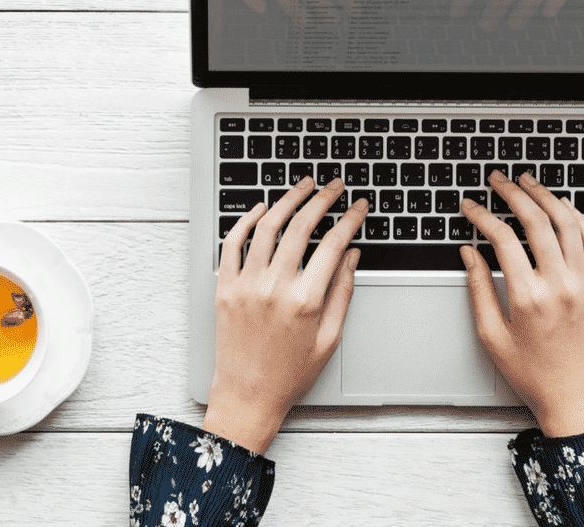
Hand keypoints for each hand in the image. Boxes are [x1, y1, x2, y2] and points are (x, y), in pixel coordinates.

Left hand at [203, 176, 368, 452]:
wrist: (246, 398)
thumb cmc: (290, 374)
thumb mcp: (330, 337)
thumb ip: (342, 291)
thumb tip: (351, 254)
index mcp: (305, 300)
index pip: (333, 244)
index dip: (350, 219)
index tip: (358, 206)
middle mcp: (274, 287)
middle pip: (301, 226)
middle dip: (322, 198)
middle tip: (334, 186)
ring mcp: (246, 285)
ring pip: (267, 226)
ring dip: (288, 200)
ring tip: (303, 185)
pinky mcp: (225, 288)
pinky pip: (232, 243)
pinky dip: (245, 220)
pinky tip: (261, 208)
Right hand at [459, 170, 583, 437]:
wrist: (574, 397)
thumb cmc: (531, 372)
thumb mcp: (491, 335)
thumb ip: (477, 288)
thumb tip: (469, 252)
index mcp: (527, 296)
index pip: (501, 238)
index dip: (482, 215)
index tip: (470, 206)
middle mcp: (558, 284)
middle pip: (535, 221)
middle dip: (512, 193)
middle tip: (498, 179)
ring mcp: (582, 283)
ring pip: (566, 223)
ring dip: (545, 196)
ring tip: (528, 182)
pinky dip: (577, 218)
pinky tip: (562, 207)